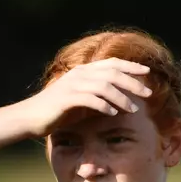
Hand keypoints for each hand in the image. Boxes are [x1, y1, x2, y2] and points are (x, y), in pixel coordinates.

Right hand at [16, 58, 152, 136]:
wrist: (31, 117)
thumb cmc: (59, 111)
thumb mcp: (84, 102)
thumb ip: (100, 98)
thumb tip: (124, 103)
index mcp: (84, 72)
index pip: (112, 64)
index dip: (130, 66)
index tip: (147, 72)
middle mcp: (79, 74)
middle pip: (113, 73)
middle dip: (133, 82)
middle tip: (149, 93)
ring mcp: (72, 85)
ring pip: (104, 86)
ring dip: (121, 97)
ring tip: (134, 109)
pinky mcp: (66, 99)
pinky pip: (90, 99)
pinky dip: (104, 105)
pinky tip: (113, 113)